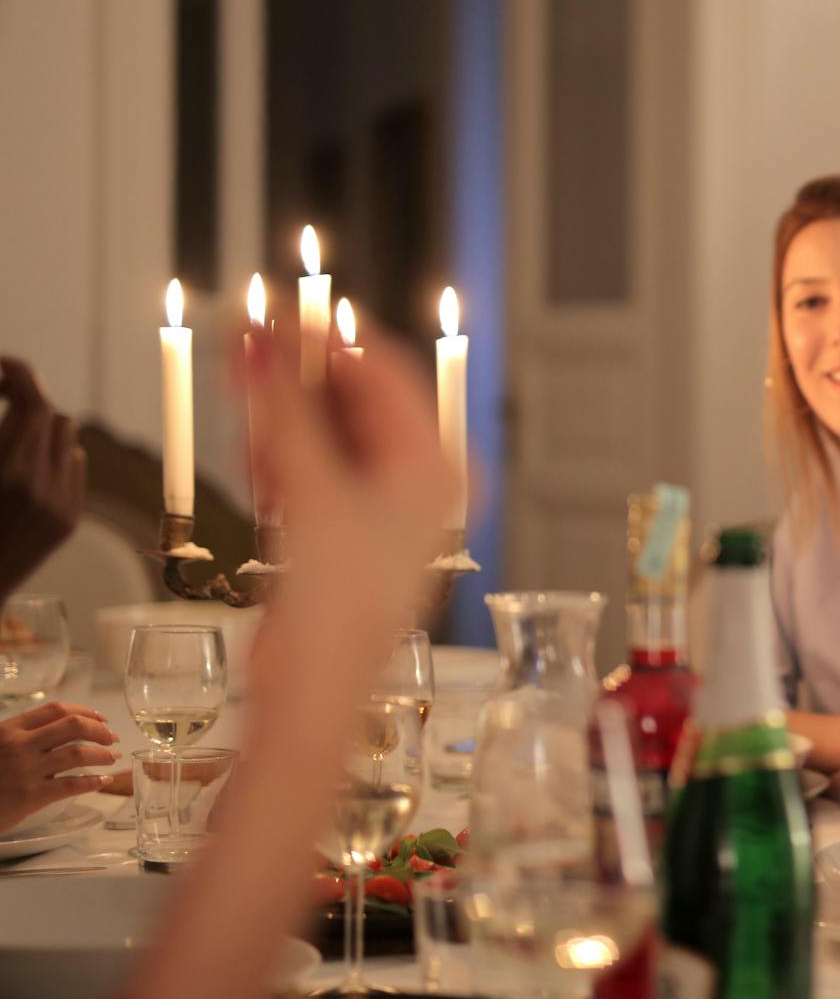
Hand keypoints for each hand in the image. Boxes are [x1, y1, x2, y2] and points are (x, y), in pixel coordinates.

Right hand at [0, 357, 85, 596]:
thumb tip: (4, 387)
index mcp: (8, 472)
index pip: (33, 403)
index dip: (19, 376)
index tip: (2, 368)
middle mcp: (42, 488)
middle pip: (51, 417)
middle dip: (24, 403)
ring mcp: (62, 506)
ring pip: (67, 440)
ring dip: (40, 431)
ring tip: (9, 441)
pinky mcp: (70, 521)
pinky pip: (74, 468)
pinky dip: (53, 459)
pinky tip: (24, 471)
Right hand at [0, 701, 116, 831]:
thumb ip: (23, 738)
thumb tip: (62, 732)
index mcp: (10, 729)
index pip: (56, 709)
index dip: (85, 711)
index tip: (101, 718)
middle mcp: (19, 745)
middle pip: (73, 725)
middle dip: (100, 730)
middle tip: (112, 738)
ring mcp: (25, 770)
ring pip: (77, 753)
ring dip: (103, 754)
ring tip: (112, 758)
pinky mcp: (30, 796)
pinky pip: (71, 784)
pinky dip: (92, 782)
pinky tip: (101, 781)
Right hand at [245, 322, 456, 640]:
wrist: (314, 689)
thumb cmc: (338, 605)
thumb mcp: (310, 488)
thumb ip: (281, 406)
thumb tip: (259, 339)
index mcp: (437, 462)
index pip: (384, 369)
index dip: (326, 335)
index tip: (274, 311)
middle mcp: (420, 478)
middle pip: (352, 398)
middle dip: (295, 384)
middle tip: (241, 357)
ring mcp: (385, 503)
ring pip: (326, 433)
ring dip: (283, 430)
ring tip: (258, 449)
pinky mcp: (348, 527)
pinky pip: (313, 469)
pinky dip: (283, 465)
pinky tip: (264, 480)